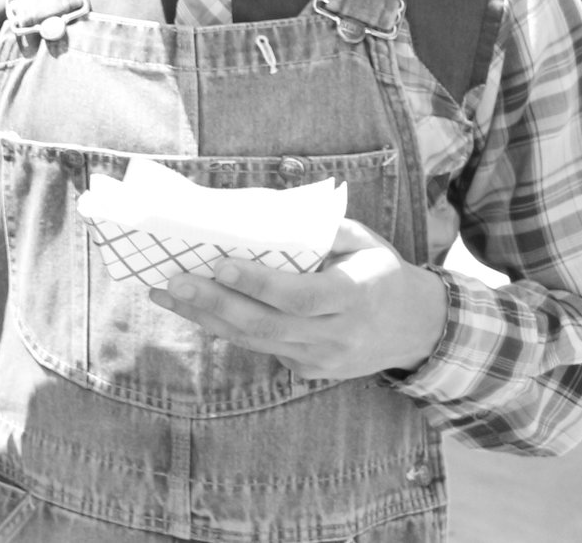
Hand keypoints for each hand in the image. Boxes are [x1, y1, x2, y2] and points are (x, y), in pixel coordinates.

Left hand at [150, 219, 448, 380]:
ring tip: (164, 293)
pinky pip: (260, 349)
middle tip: (172, 280)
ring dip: (205, 317)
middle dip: (214, 302)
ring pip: (255, 341)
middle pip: (268, 324)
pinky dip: (223, 328)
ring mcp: (324, 359)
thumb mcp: (362, 240)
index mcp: (357, 295)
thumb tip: (258, 209)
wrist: (417, 328)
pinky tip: (192, 308)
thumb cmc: (378, 270)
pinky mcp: (310, 371)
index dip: (259, 283)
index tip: (220, 264)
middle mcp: (340, 334)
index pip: (302, 296)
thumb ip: (319, 227)